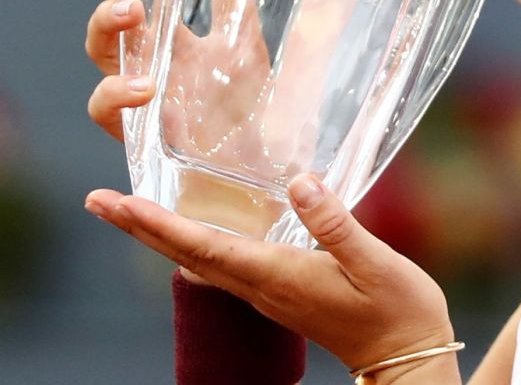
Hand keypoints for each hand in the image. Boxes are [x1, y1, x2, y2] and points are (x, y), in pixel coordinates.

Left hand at [85, 174, 460, 380]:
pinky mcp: (281, 292)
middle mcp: (262, 288)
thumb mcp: (374, 261)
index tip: (117, 202)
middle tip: (97, 200)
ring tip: (131, 212)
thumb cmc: (397, 309)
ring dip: (161, 236)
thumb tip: (300, 182)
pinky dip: (195, 244)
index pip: (204, 247)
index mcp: (277, 276)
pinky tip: (192, 233)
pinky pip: (223, 266)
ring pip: (201, 262)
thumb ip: (335, 223)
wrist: (407, 355)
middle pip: (187, 255)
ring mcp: (269, 293)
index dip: (158, 223)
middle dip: (140, 227)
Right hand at [86, 0, 356, 183]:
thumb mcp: (305, 88)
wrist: (263, 209)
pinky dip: (120, 93)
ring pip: (110, 49)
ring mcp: (160, 94)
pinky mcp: (145, 131)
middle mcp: (186, 60)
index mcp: (230, 40)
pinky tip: (145, 88)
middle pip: (141, 3)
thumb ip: (317, 40)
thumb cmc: (282, 150)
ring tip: (130, 11)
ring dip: (108, 24)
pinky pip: (112, 106)